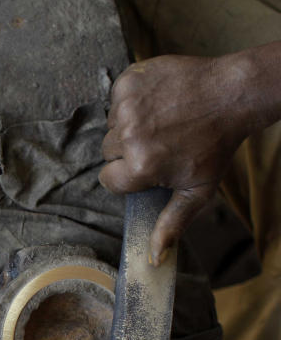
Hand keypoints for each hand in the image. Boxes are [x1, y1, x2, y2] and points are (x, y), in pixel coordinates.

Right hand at [100, 53, 264, 264]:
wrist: (231, 94)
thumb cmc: (215, 145)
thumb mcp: (197, 190)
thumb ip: (171, 223)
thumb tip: (153, 258)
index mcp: (140, 166)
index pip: (110, 179)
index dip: (129, 175)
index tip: (149, 166)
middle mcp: (129, 136)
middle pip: (108, 152)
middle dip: (128, 150)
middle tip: (159, 142)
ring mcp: (126, 107)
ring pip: (110, 125)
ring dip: (129, 125)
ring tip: (160, 121)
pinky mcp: (128, 81)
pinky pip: (115, 99)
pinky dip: (131, 100)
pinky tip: (156, 102)